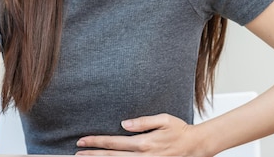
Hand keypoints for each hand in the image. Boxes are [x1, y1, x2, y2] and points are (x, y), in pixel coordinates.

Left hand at [76, 113, 200, 155]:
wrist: (196, 146)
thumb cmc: (180, 130)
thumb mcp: (163, 119)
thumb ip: (143, 122)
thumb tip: (124, 124)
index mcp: (144, 142)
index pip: (113, 142)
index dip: (96, 142)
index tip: (82, 141)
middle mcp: (143, 156)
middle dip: (93, 155)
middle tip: (77, 154)